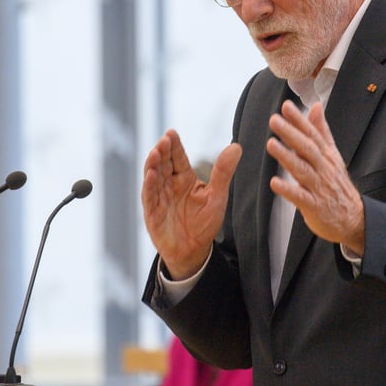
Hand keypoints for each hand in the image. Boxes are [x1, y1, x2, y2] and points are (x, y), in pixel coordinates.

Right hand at [141, 129, 241, 279]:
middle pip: (163, 163)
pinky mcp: (152, 213)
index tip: (172, 133)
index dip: (174, 146)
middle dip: (162, 151)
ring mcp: (159, 198)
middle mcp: (169, 185)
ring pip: (153, 177)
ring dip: (153, 164)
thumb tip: (236, 147)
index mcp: (185, 178)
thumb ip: (223, 172)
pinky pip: (149, 197)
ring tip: (155, 153)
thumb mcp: (217, 196)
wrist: (194, 251)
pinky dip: (149, 185)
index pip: (178, 158)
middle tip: (164, 140)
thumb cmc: (204, 223)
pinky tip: (150, 175)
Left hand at [267, 101, 365, 253]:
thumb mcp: (332, 155)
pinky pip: (300, 197)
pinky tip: (275, 183)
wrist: (353, 218)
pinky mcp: (314, 205)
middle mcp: (324, 168)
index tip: (286, 106)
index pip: (313, 134)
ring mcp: (320, 187)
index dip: (299, 120)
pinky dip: (288, 190)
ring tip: (271, 144)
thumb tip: (315, 106)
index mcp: (327, 155)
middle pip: (307, 148)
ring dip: (286, 156)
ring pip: (302, 169)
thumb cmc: (337, 185)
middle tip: (275, 120)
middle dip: (291, 133)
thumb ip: (321, 131)